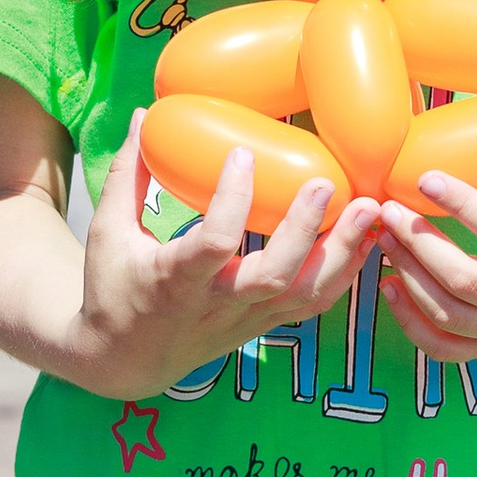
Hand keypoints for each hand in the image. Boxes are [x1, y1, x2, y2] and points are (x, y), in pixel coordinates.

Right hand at [76, 110, 382, 398]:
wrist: (125, 361)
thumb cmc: (112, 288)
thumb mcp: (108, 232)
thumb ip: (127, 175)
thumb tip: (142, 114)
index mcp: (173, 280)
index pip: (213, 242)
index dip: (232, 200)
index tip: (244, 155)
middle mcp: (215, 303)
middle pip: (273, 275)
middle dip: (305, 230)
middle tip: (326, 183)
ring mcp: (245, 318)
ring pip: (304, 295)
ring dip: (342, 253)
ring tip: (368, 209)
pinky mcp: (264, 325)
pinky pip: (312, 304)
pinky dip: (343, 273)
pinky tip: (363, 238)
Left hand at [374, 107, 476, 363]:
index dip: (465, 206)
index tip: (428, 178)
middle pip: (466, 281)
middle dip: (421, 244)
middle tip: (390, 209)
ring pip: (449, 315)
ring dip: (410, 278)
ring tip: (384, 238)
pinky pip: (447, 349)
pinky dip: (412, 325)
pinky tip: (390, 287)